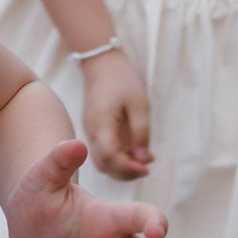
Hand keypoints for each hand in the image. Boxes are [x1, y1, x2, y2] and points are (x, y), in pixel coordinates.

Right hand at [77, 44, 153, 180]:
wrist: (102, 64)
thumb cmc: (122, 80)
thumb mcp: (139, 104)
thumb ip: (141, 132)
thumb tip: (143, 160)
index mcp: (101, 124)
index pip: (110, 157)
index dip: (128, 168)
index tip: (147, 169)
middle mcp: (91, 131)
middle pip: (103, 164)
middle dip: (125, 173)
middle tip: (146, 170)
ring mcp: (90, 131)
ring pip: (102, 161)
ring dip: (121, 168)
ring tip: (143, 164)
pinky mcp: (94, 130)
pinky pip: (103, 152)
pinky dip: (118, 159)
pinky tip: (134, 154)